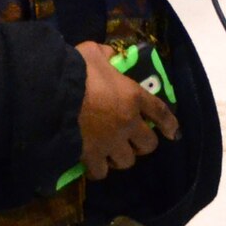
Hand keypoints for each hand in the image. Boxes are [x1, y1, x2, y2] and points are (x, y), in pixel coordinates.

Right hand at [75, 40, 177, 180]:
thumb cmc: (77, 71)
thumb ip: (105, 54)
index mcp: (133, 96)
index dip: (169, 124)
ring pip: (127, 161)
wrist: (52, 95)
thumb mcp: (94, 53)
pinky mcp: (91, 156)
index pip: (161, 112)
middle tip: (133, 140)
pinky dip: (99, 169)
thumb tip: (107, 54)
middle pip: (148, 144)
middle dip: (143, 144)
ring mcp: (111, 141)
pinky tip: (94, 164)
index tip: (173, 132)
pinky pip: (101, 171)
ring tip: (113, 153)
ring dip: (122, 157)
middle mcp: (128, 122)